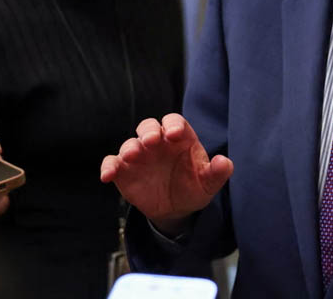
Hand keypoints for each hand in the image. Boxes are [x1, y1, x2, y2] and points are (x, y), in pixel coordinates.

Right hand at [101, 114, 232, 234]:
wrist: (176, 209)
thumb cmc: (194, 188)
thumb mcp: (208, 183)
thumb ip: (217, 172)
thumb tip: (225, 162)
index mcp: (180, 139)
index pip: (175, 122)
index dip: (173, 124)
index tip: (174, 134)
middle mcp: (158, 143)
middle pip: (149, 126)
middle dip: (148, 131)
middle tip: (150, 141)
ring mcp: (140, 155)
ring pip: (130, 143)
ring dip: (129, 147)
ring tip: (132, 156)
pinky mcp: (124, 170)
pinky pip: (112, 163)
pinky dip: (108, 166)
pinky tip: (107, 176)